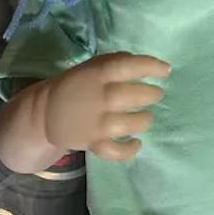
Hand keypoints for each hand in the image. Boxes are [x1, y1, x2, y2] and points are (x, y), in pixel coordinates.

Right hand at [45, 52, 170, 161]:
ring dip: (144, 120)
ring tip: (146, 117)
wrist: (46, 112)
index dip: (150, 66)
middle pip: (132, 96)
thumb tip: (146, 65)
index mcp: (97, 75)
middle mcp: (98, 98)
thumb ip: (115, 63)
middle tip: (157, 95)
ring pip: (128, 124)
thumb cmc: (77, 86)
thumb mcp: (92, 67)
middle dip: (151, 95)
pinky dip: (129, 150)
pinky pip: (115, 151)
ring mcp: (96, 123)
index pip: (127, 66)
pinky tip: (137, 143)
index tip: (166, 70)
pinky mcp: (93, 143)